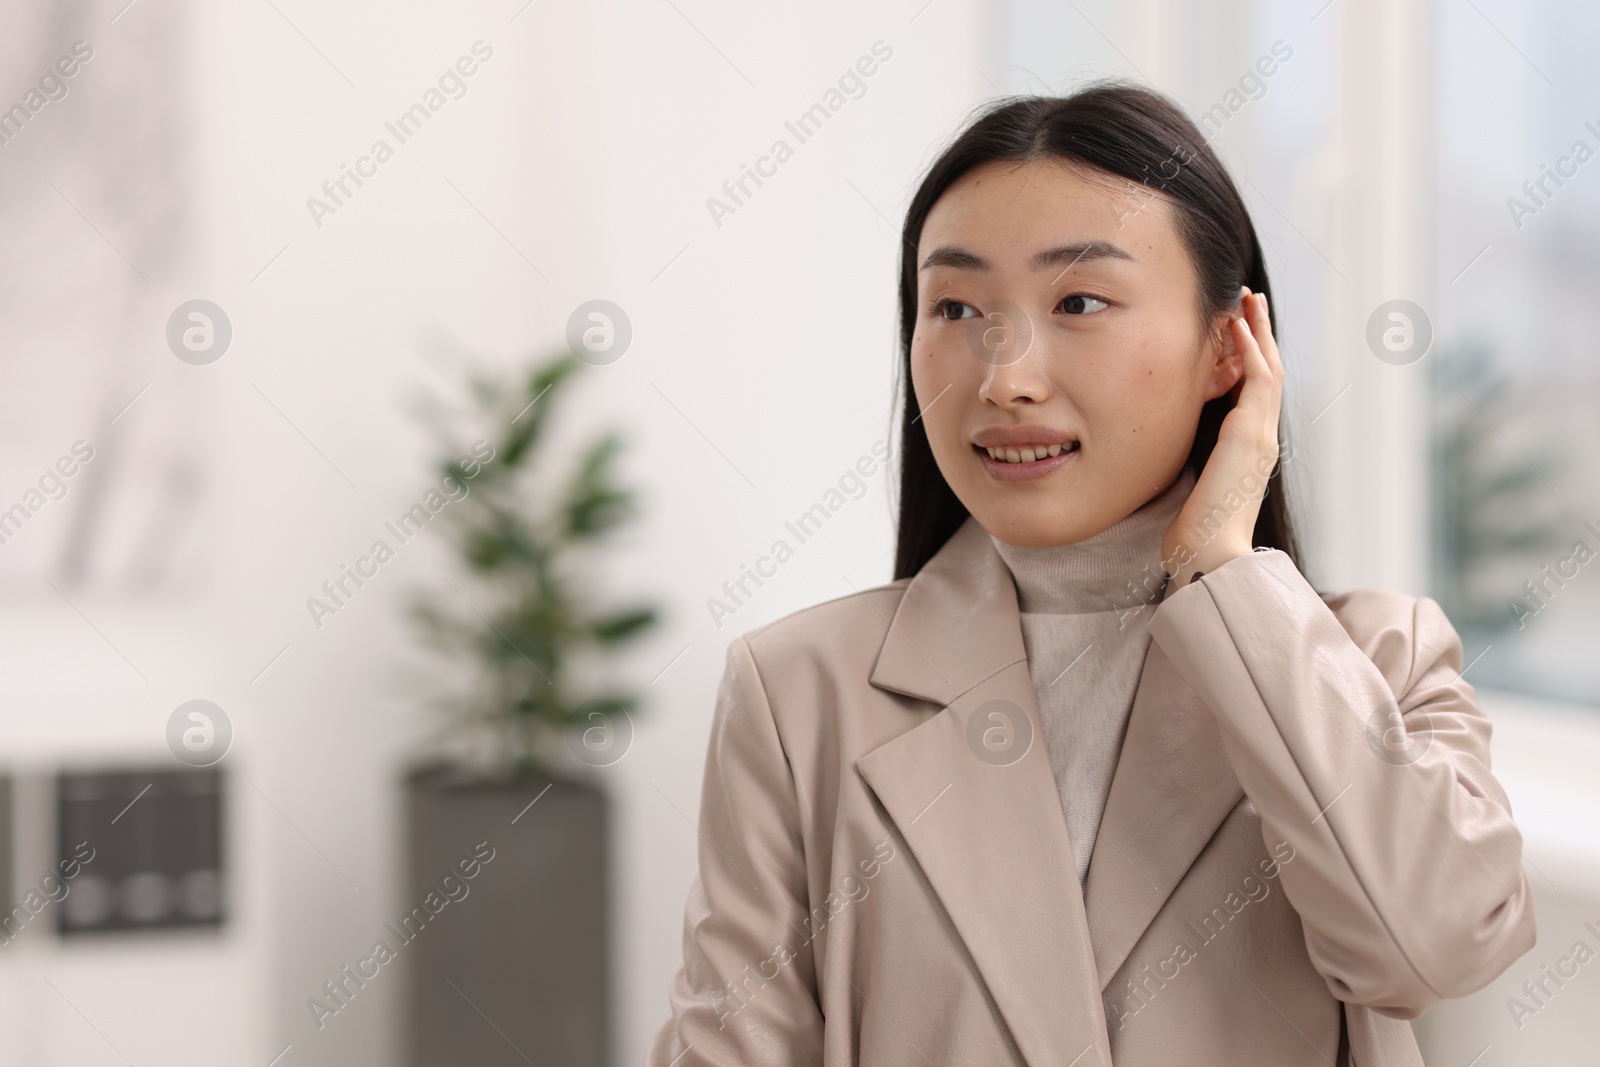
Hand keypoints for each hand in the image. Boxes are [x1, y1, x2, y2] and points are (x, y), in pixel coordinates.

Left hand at [1162, 288, 1283, 587]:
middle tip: (1251, 301)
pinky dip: (1250, 352)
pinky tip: (1239, 328)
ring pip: (1268, 370)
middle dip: (1260, 335)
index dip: (1250, 358)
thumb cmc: (1196, 532)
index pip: (1254, 392)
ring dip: (1259, 332)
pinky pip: (1257, 382)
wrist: (1210, 555)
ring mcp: (1260, 435)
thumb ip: (1194, 463)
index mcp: (1248, 449)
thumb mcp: (1194, 486)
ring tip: (1249, 301)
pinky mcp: (1251, 436)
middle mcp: (1261, 438)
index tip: (1239, 330)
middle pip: (1268, 372)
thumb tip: (1169, 451)